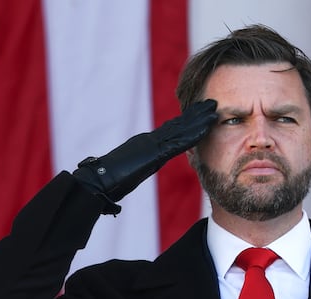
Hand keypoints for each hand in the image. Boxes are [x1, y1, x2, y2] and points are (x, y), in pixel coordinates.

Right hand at [72, 99, 216, 213]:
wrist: (97, 180)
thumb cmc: (104, 183)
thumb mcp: (122, 177)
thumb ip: (128, 174)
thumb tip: (125, 183)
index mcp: (143, 146)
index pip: (167, 132)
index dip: (183, 122)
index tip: (196, 114)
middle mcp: (149, 141)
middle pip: (176, 125)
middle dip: (194, 114)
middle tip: (211, 102)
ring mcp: (152, 144)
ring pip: (181, 128)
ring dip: (199, 118)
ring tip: (214, 106)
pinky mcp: (155, 151)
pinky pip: (180, 141)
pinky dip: (195, 133)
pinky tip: (208, 126)